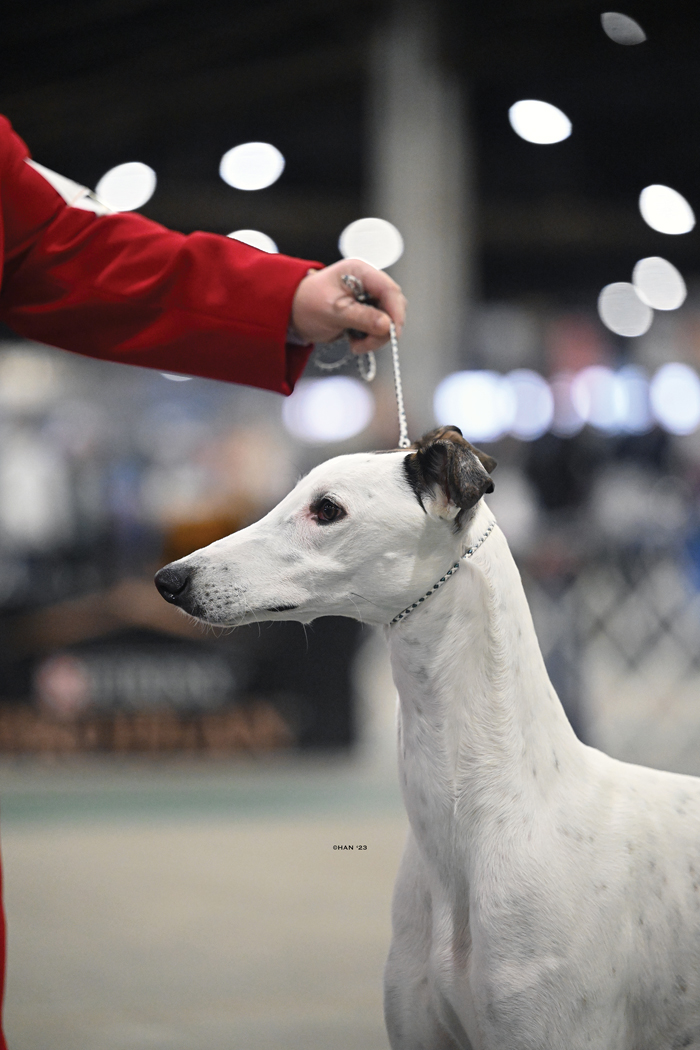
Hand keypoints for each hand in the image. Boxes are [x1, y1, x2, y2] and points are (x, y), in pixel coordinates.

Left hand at [290, 258, 405, 352]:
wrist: (292, 314)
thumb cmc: (306, 305)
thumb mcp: (334, 312)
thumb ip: (362, 317)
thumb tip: (387, 326)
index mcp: (360, 272)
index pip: (389, 289)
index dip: (395, 312)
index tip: (393, 333)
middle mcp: (368, 282)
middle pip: (392, 305)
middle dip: (384, 328)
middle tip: (367, 344)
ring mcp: (368, 298)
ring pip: (388, 319)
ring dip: (377, 336)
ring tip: (356, 345)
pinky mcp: (366, 312)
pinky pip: (379, 327)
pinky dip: (371, 338)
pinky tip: (354, 341)